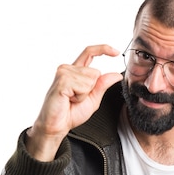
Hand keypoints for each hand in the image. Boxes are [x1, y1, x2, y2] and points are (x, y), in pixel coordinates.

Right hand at [26, 44, 122, 161]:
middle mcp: (68, 69)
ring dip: (84, 94)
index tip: (116, 52)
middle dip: (92, 89)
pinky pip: (83, 85)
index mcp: (76, 71)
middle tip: (77, 99)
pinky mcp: (62, 80)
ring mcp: (63, 73)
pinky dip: (80, 96)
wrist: (57, 125)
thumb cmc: (71, 113)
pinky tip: (68, 100)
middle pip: (95, 72)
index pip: (90, 53)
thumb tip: (116, 75)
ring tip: (71, 100)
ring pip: (90, 78)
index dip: (103, 49)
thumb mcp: (93, 99)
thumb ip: (102, 85)